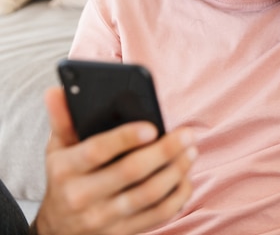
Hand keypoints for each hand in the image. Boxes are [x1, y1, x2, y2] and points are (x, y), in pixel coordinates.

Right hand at [33, 87, 197, 234]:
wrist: (58, 229)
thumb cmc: (65, 178)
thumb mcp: (57, 150)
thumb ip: (62, 119)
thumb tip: (57, 90)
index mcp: (66, 169)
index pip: (97, 150)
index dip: (126, 137)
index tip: (153, 126)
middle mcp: (82, 196)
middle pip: (131, 171)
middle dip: (165, 150)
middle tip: (187, 134)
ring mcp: (104, 218)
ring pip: (149, 194)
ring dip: (176, 170)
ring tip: (191, 151)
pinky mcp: (123, 232)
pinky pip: (158, 214)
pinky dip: (178, 195)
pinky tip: (186, 177)